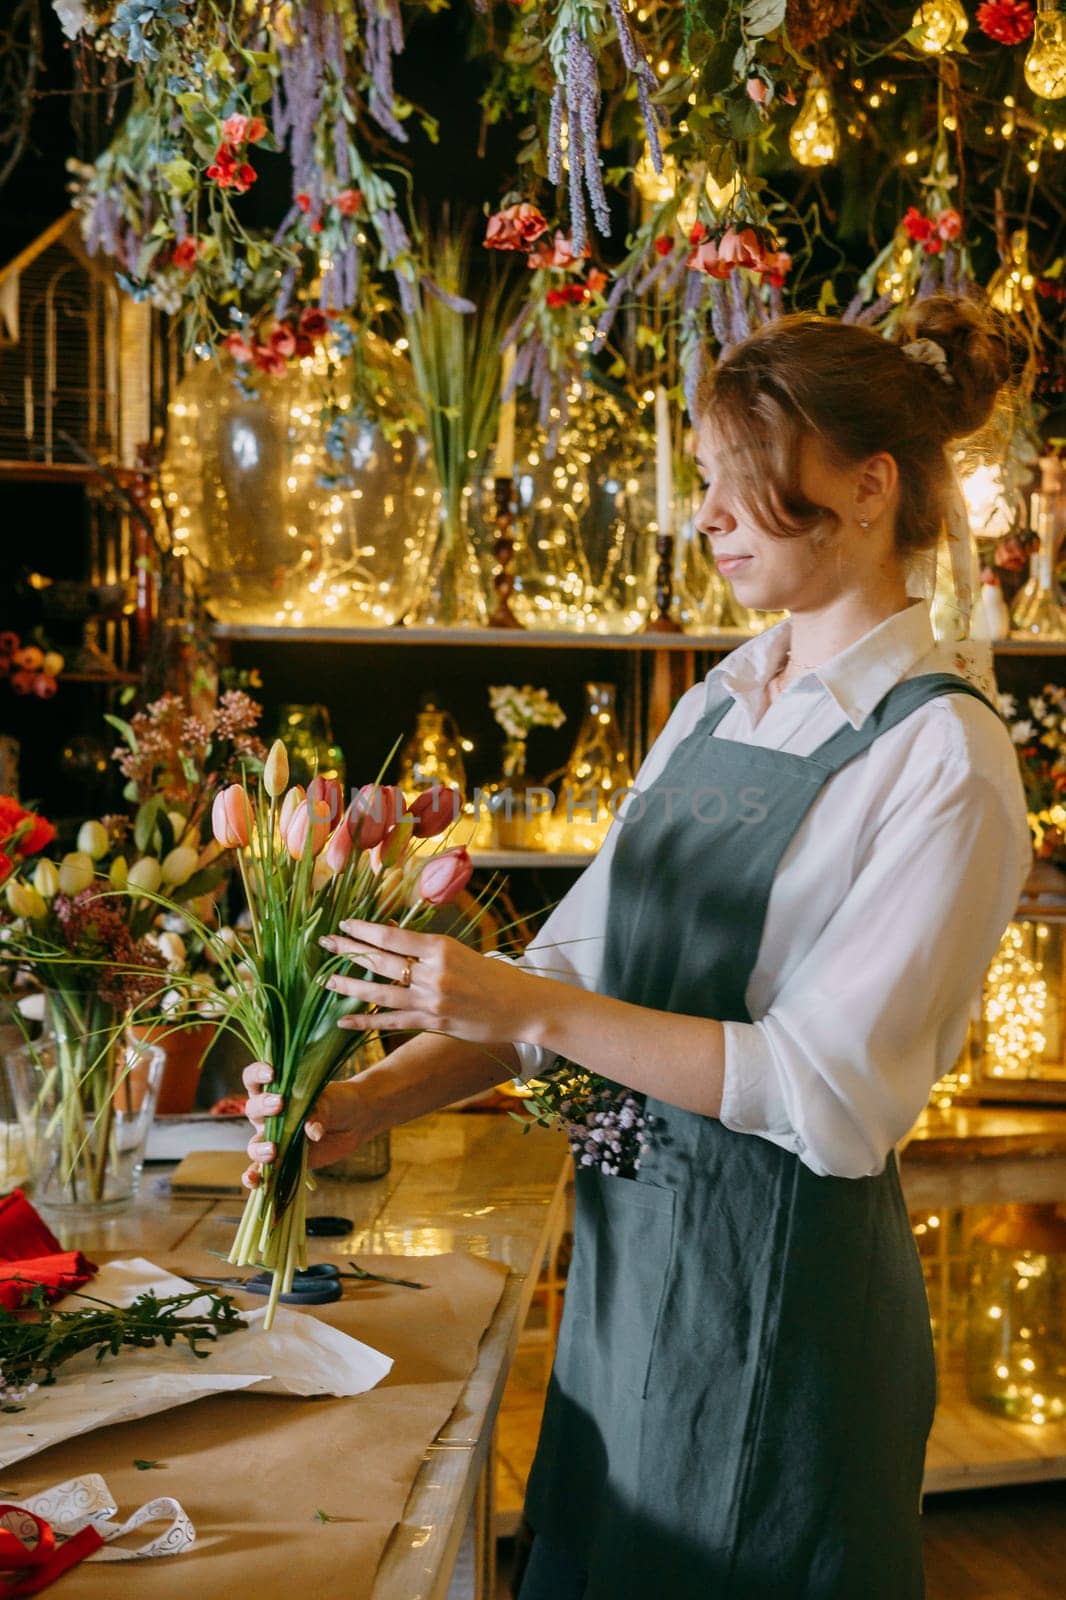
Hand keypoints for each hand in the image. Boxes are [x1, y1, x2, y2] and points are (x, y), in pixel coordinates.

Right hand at [240, 1061, 371, 1188]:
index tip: (271, 1073)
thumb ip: (319, 1113)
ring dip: (259, 1148)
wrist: (353, 1122)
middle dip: (263, 1107)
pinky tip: (254, 1180)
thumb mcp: (330, 1102)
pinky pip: (260, 1170)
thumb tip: (313, 1132)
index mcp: (275, 1090)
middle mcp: (268, 1115)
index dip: (257, 1074)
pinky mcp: (281, 1160)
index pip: (254, 1079)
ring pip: (254, 1144)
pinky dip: (254, 1176)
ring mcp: (273, 1138)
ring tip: (273, 1151)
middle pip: (253, 1109)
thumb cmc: (338, 1103)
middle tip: (279, 1105)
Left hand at [317, 920, 537, 1047]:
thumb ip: (426, 948)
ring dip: (349, 985)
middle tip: (324, 943)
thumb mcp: (460, 952)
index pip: (393, 936)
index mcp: (441, 948)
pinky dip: (365, 1021)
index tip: (344, 924)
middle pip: (382, 960)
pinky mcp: (434, 1023)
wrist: (524, 1007)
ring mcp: (432, 1000)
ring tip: (325, 979)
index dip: (364, 929)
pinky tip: (343, 1019)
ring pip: (380, 991)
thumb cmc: (494, 976)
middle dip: (349, 950)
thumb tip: (391, 934)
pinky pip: (392, 1021)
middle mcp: (434, 973)